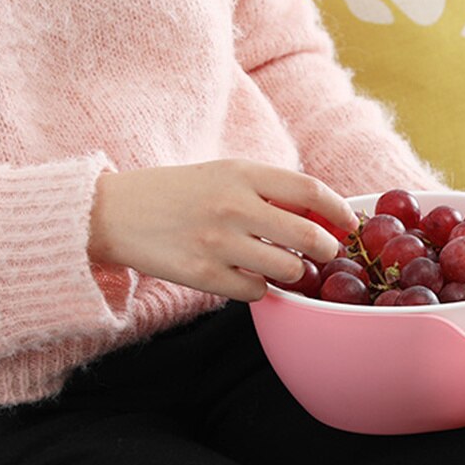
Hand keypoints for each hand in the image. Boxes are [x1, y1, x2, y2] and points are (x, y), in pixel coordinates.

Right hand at [88, 159, 360, 300]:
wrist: (113, 212)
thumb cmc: (179, 193)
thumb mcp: (224, 174)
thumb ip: (269, 189)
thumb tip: (323, 212)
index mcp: (241, 173)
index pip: (309, 189)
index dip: (339, 210)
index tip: (351, 224)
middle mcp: (232, 205)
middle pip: (308, 236)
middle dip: (327, 250)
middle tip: (326, 254)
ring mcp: (218, 242)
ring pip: (287, 270)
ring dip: (294, 274)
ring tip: (283, 267)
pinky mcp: (203, 275)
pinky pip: (256, 292)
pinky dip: (260, 290)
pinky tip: (248, 278)